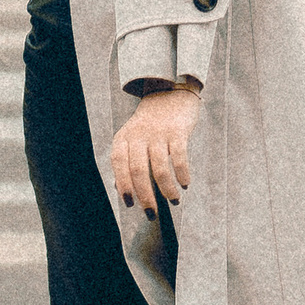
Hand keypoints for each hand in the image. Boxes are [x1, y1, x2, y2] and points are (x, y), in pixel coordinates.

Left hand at [110, 82, 200, 215]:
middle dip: (145, 196)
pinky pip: (179, 157)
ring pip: (160, 168)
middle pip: (138, 171)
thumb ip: (125, 160)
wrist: (170, 91)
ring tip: (174, 200)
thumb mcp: (131, 137)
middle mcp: (138, 135)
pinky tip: (185, 184)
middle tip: (152, 213)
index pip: (118, 165)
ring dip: (167, 189)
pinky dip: (182, 174)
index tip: (130, 204)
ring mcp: (158, 132)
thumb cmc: (149, 122)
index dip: (123, 186)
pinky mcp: (177, 131)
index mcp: (124, 137)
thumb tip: (119, 188)